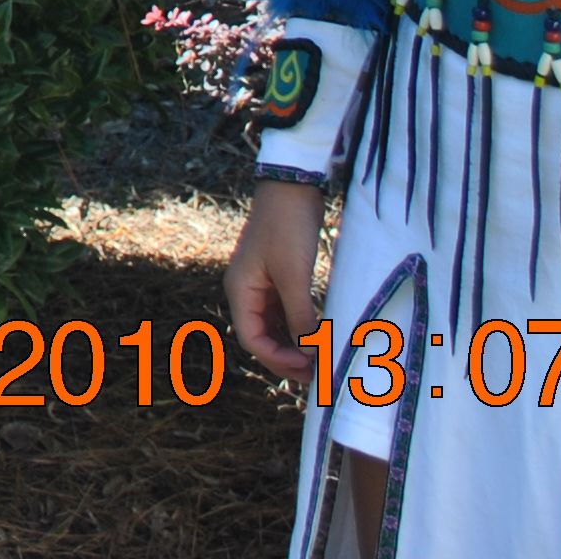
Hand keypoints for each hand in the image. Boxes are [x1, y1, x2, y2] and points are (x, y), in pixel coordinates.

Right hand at [225, 180, 329, 379]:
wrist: (292, 186)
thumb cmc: (287, 228)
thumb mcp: (294, 275)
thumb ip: (299, 316)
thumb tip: (310, 352)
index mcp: (240, 290)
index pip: (252, 339)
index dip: (278, 359)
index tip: (309, 366)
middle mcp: (246, 290)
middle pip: (261, 336)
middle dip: (286, 357)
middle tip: (318, 373)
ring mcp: (262, 284)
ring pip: (274, 327)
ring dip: (293, 345)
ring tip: (320, 359)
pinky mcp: (278, 277)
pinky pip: (284, 312)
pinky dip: (299, 327)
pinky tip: (317, 335)